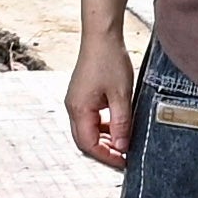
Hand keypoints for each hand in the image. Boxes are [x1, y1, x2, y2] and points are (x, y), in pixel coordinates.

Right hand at [66, 34, 137, 168]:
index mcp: (79, 109)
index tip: (124, 161)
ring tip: (124, 141)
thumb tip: (122, 147)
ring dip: (104, 139)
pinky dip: (103, 127)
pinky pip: (89, 119)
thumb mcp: (121, 95)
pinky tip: (118, 125)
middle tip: (125, 156)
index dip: (106, 156)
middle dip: (104, 151)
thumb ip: (121, 123)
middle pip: (85, 140)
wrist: (101, 37)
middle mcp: (73, 107)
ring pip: (87, 131)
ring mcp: (76, 101)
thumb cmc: (110, 61)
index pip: (89, 144)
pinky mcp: (81, 96)